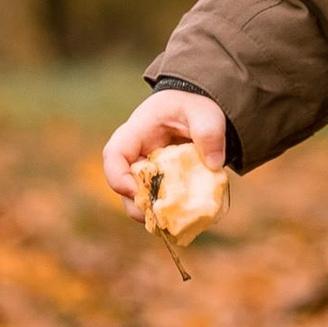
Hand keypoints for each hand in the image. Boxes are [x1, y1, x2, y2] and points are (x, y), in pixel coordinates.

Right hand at [100, 88, 229, 214]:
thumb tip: (213, 165)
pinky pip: (157, 201)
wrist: (199, 109)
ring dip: (153, 212)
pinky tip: (185, 217)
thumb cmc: (194, 105)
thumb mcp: (204, 112)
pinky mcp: (160, 182)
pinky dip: (168, 212)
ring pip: (138, 198)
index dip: (117, 176)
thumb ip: (209, 133)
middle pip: (122, 185)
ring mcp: (146, 170)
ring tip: (175, 221)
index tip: (135, 190)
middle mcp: (136, 154)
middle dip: (136, 204)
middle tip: (158, 216)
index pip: (114, 154)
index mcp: (138, 131)